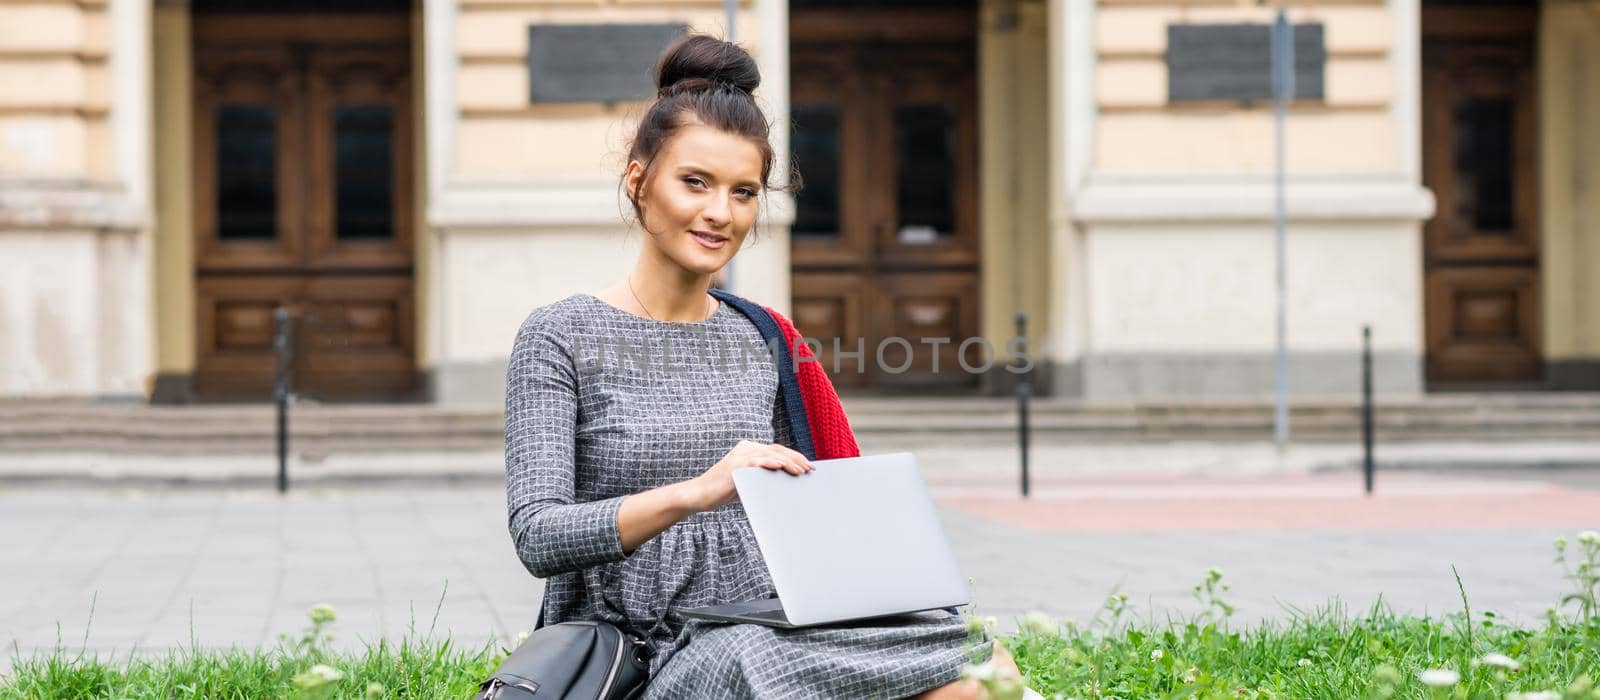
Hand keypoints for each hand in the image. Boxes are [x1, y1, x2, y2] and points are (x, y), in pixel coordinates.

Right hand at [688, 440, 813, 511]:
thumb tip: (783, 484)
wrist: (699, 495)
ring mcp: (740, 456)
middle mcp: (746, 449)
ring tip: (802, 471)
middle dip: (796, 459)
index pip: (777, 450)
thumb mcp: (746, 482)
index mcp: (749, 450)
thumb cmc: (722, 491)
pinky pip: (757, 461)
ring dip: (789, 462)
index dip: (794, 457)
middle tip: (810, 469)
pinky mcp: (735, 465)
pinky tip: (783, 467)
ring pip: (771, 454)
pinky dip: (771, 463)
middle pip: (777, 450)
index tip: (808, 467)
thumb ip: (761, 478)